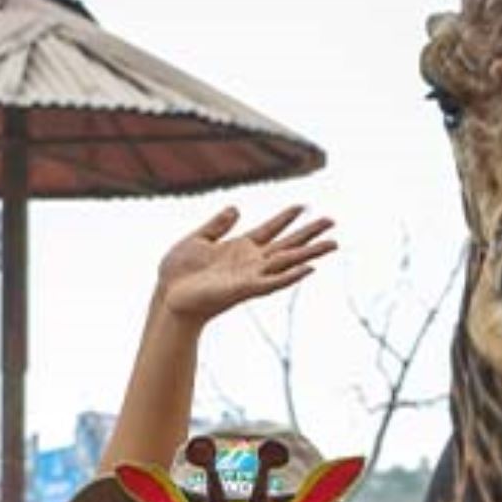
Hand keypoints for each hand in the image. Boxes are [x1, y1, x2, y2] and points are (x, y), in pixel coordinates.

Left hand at [156, 205, 336, 323]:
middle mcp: (251, 262)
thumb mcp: (197, 239)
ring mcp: (251, 276)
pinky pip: (273, 282)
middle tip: (333, 221)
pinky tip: (309, 268)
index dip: (286, 217)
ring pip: (288, 262)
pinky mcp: (245, 289)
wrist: (168, 296)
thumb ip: (217, 225)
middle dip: (310, 233)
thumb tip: (236, 208)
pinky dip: (291, 276)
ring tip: (334, 244)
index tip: (304, 205)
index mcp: (240, 248)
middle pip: (288, 244)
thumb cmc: (178, 272)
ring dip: (311, 253)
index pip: (271, 229)